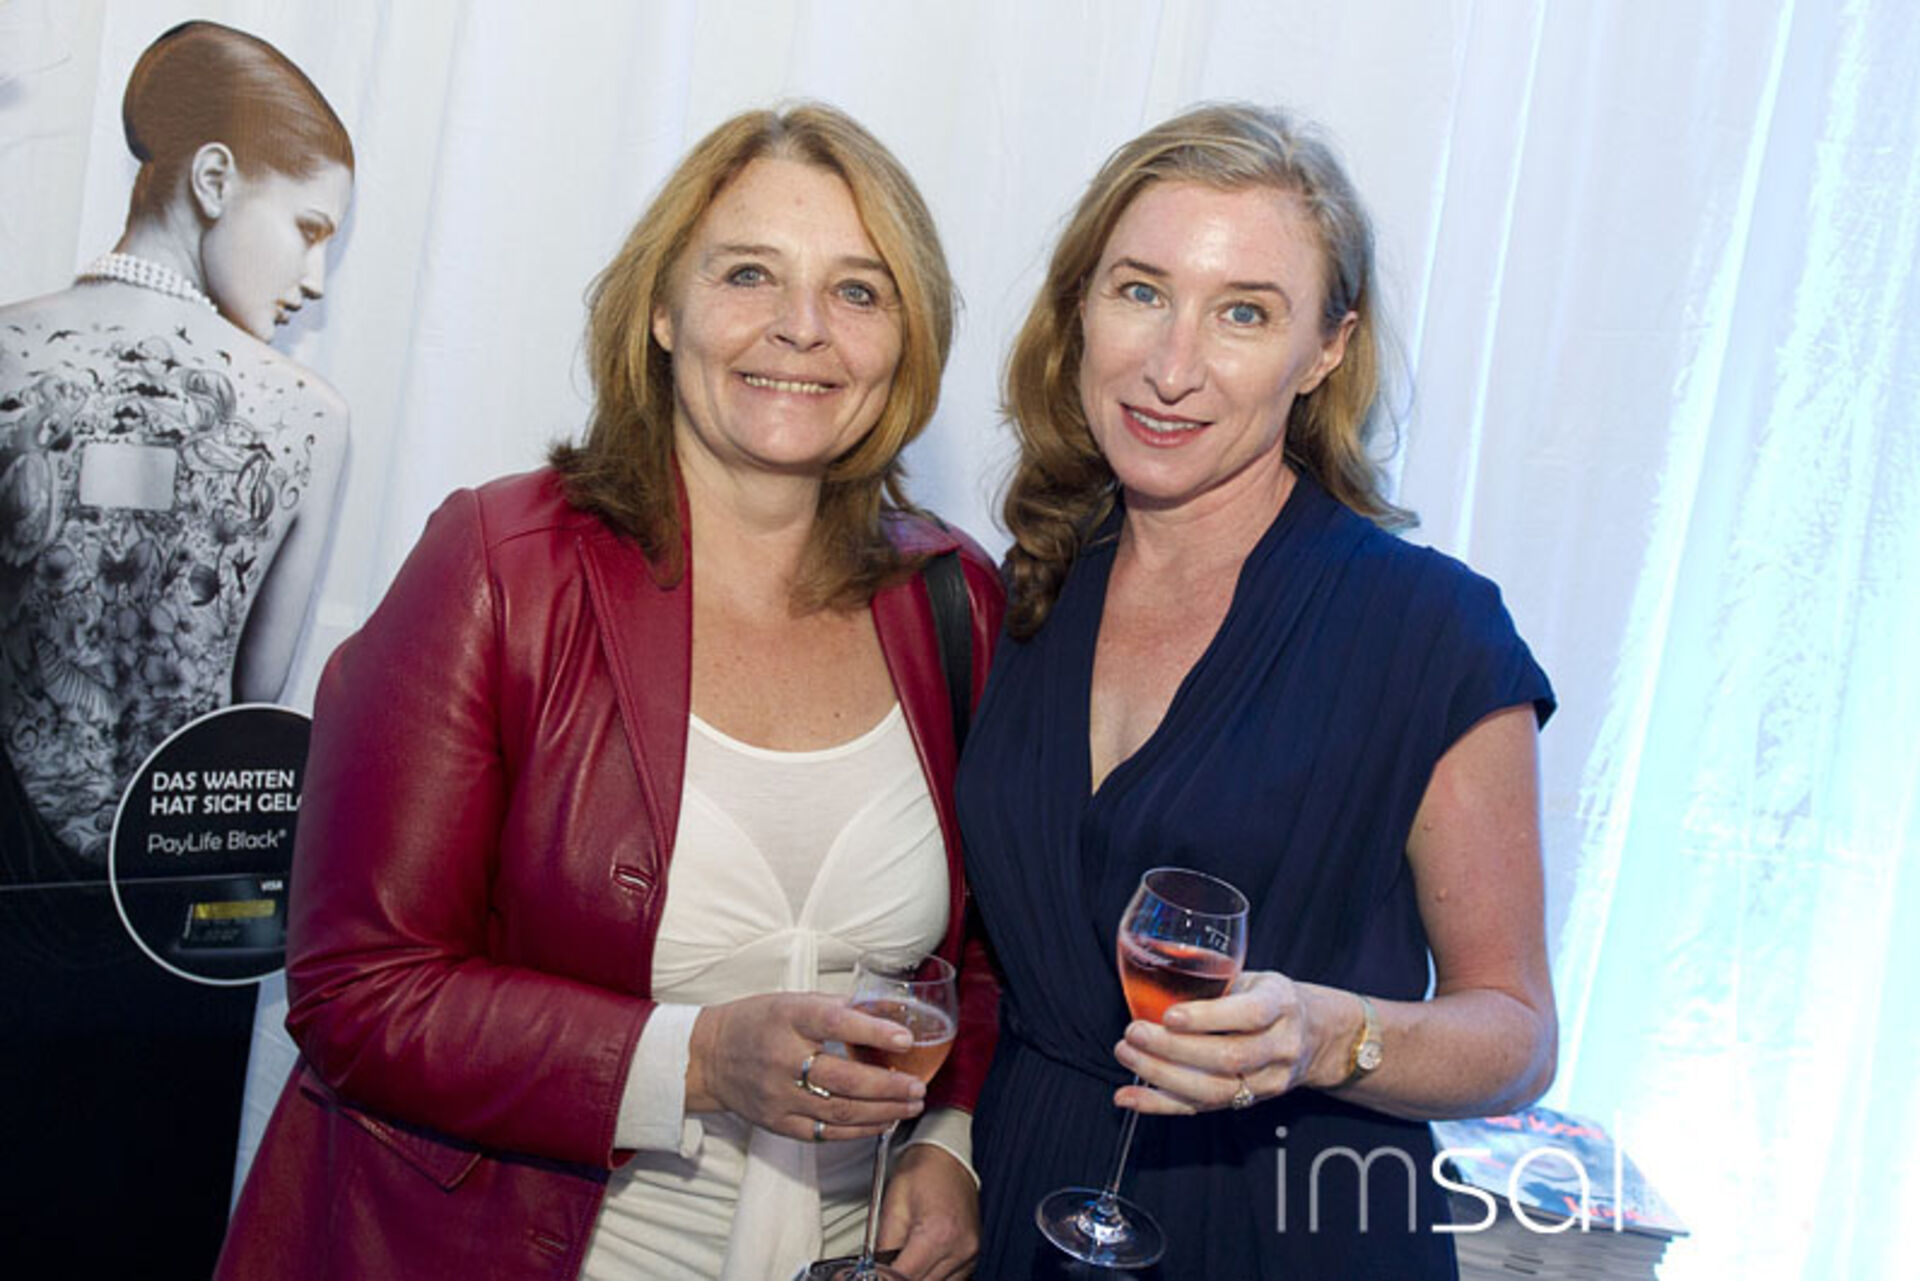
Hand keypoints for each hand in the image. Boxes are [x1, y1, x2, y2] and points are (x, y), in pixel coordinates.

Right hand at [686, 993, 925, 1140]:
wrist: (708, 1057)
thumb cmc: (757, 1022)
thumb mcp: (793, 1000)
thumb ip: (840, 1006)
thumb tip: (889, 1010)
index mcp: (789, 1018)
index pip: (835, 1023)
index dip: (873, 1031)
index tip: (906, 1039)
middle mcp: (783, 1058)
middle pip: (844, 1079)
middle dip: (889, 1086)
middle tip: (918, 1087)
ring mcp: (779, 1095)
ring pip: (839, 1111)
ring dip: (883, 1112)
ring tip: (911, 1106)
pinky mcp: (777, 1122)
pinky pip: (825, 1133)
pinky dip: (859, 1131)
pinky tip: (883, 1122)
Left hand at [876, 1143, 977, 1279]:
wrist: (948, 1154)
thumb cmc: (923, 1170)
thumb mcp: (892, 1206)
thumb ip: (882, 1247)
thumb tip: (873, 1271)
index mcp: (938, 1233)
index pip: (903, 1278)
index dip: (882, 1278)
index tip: (872, 1274)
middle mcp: (960, 1247)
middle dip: (898, 1278)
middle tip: (883, 1268)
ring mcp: (971, 1253)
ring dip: (917, 1278)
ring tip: (903, 1262)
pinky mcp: (974, 1254)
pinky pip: (950, 1280)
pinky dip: (932, 1276)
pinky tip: (921, 1262)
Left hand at [1112, 971, 1332, 1114]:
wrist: (1313, 1036)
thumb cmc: (1270, 999)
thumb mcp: (1253, 978)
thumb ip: (1215, 975)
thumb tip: (1158, 961)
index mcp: (1281, 1004)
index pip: (1250, 1015)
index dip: (1208, 1017)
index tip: (1170, 1015)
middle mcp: (1281, 1047)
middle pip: (1229, 1057)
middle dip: (1174, 1049)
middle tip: (1134, 1033)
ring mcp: (1268, 1081)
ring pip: (1215, 1089)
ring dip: (1162, 1075)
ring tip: (1127, 1055)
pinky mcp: (1248, 1103)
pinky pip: (1202, 1108)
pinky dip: (1160, 1105)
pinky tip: (1129, 1097)